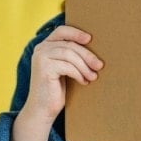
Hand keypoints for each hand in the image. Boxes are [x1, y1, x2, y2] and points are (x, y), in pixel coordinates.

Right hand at [11, 25, 101, 140]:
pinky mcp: (43, 68)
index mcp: (45, 45)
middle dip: (87, 55)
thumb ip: (71, 55)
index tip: (90, 39)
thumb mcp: (65, 68)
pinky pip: (67, 66)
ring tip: (93, 76)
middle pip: (69, 44)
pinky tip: (83, 81)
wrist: (43, 109)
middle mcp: (40, 49)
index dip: (76, 32)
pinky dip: (78, 74)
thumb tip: (94, 47)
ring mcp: (40, 57)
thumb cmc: (56, 88)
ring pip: (69, 54)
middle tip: (100, 65)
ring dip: (84, 66)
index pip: (61, 31)